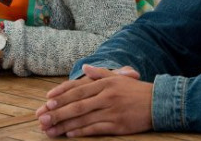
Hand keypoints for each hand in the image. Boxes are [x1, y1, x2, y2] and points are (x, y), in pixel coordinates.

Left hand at [36, 64, 152, 136]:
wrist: (158, 102)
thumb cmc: (136, 90)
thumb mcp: (118, 77)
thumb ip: (100, 73)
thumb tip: (85, 66)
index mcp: (105, 83)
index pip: (78, 89)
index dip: (61, 96)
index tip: (46, 101)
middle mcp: (106, 96)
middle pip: (77, 105)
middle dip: (57, 112)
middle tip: (42, 118)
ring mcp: (111, 111)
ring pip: (83, 118)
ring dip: (64, 125)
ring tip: (50, 130)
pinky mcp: (117, 125)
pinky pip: (95, 128)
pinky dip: (81, 131)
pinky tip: (70, 134)